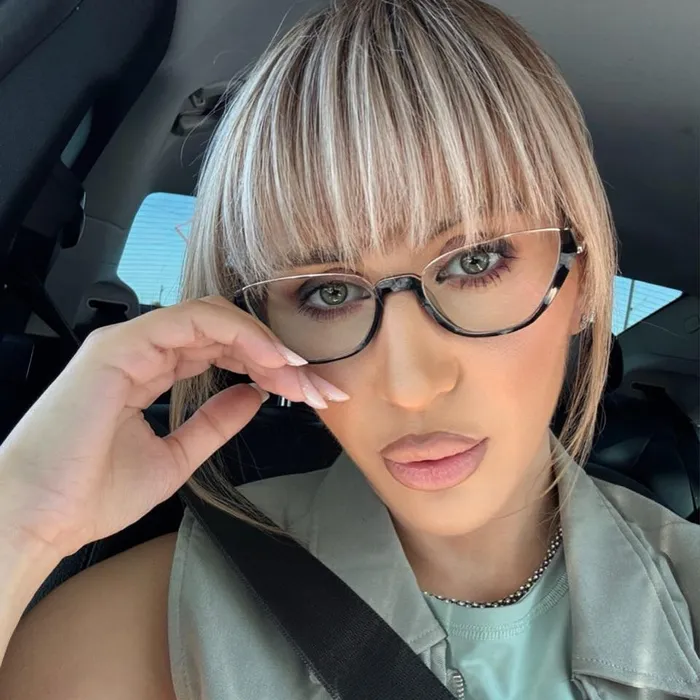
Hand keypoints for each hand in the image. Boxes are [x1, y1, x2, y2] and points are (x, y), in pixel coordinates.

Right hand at [0, 296, 347, 558]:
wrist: (37, 519)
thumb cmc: (89, 493)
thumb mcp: (175, 457)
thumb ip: (214, 423)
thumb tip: (253, 398)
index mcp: (151, 372)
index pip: (223, 352)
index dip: (269, 366)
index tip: (309, 392)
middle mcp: (144, 351)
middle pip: (227, 334)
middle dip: (278, 357)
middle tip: (318, 386)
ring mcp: (131, 343)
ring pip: (215, 320)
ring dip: (265, 345)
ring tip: (300, 376)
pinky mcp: (121, 346)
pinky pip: (191, 321)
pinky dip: (238, 335)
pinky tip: (269, 361)